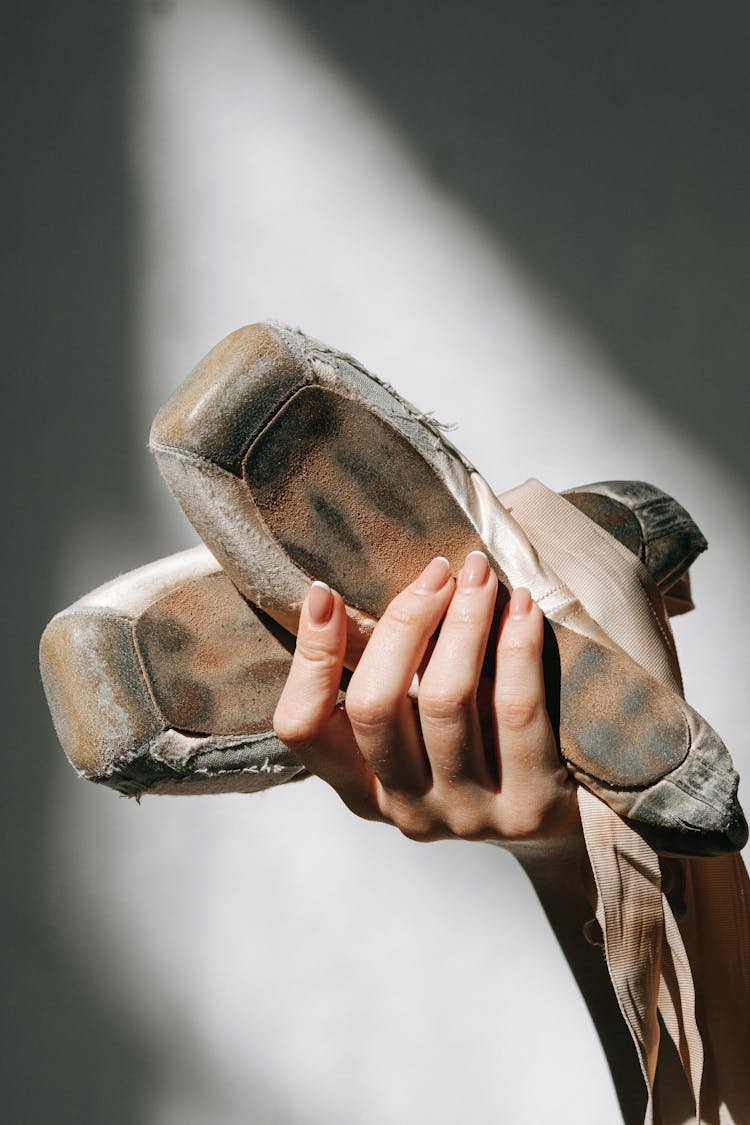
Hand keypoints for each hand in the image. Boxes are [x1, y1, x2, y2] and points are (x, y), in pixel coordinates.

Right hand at [273, 552, 579, 843]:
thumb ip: (385, 673)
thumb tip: (342, 592)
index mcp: (360, 785)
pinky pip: (514, 710)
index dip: (309, 658)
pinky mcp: (526, 808)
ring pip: (446, 701)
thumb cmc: (480, 745)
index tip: (325, 593)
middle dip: (403, 623)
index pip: (303, 726)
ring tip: (479, 574)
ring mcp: (465, 814)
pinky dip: (515, 647)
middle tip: (436, 572)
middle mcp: (404, 807)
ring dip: (462, 622)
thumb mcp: (420, 722)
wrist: (567, 823)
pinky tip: (523, 607)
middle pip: (375, 705)